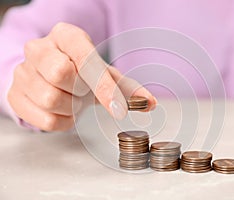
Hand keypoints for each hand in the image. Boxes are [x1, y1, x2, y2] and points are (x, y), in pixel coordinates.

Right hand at [8, 23, 155, 130]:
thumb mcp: (104, 75)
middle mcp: (39, 48)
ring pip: (51, 99)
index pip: (84, 58)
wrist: (48, 77)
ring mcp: (23, 71)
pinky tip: (63, 110)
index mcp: (65, 36)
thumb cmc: (80, 74)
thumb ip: (127, 88)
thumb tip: (150, 103)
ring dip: (71, 107)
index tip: (119, 108)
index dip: (103, 85)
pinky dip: (62, 121)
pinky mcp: (15, 95)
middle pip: (62, 74)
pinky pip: (44, 120)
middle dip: (80, 91)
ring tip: (72, 99)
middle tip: (82, 91)